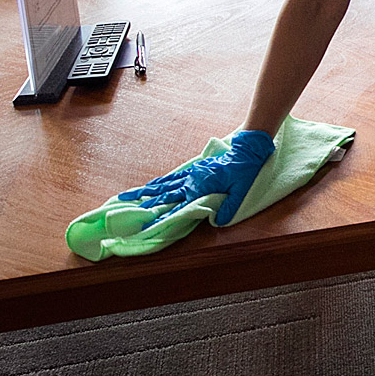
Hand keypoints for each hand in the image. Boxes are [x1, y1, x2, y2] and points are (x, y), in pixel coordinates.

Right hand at [116, 128, 276, 225]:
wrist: (246, 149)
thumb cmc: (244, 170)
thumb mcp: (241, 191)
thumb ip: (228, 208)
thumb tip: (215, 221)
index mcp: (199, 189)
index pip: (177, 208)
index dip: (162, 218)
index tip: (146, 226)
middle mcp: (191, 182)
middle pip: (164, 195)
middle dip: (145, 204)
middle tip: (127, 211)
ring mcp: (191, 175)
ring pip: (164, 185)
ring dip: (146, 191)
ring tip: (128, 196)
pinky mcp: (194, 170)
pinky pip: (173, 177)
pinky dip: (161, 182)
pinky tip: (152, 185)